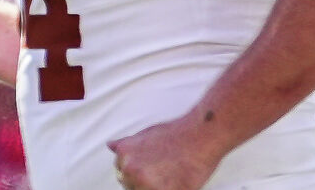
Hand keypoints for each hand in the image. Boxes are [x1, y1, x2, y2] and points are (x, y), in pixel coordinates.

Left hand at [109, 113, 228, 189]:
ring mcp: (143, 183)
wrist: (204, 133)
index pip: (123, 173)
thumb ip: (129, 144)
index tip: (155, 165)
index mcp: (124, 155)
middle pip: (130, 185)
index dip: (141, 170)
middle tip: (167, 169)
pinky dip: (170, 189)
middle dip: (146, 180)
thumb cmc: (179, 132)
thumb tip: (110, 144)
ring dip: (156, 187)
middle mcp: (129, 169)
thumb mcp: (148, 133)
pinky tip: (179, 181)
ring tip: (174, 173)